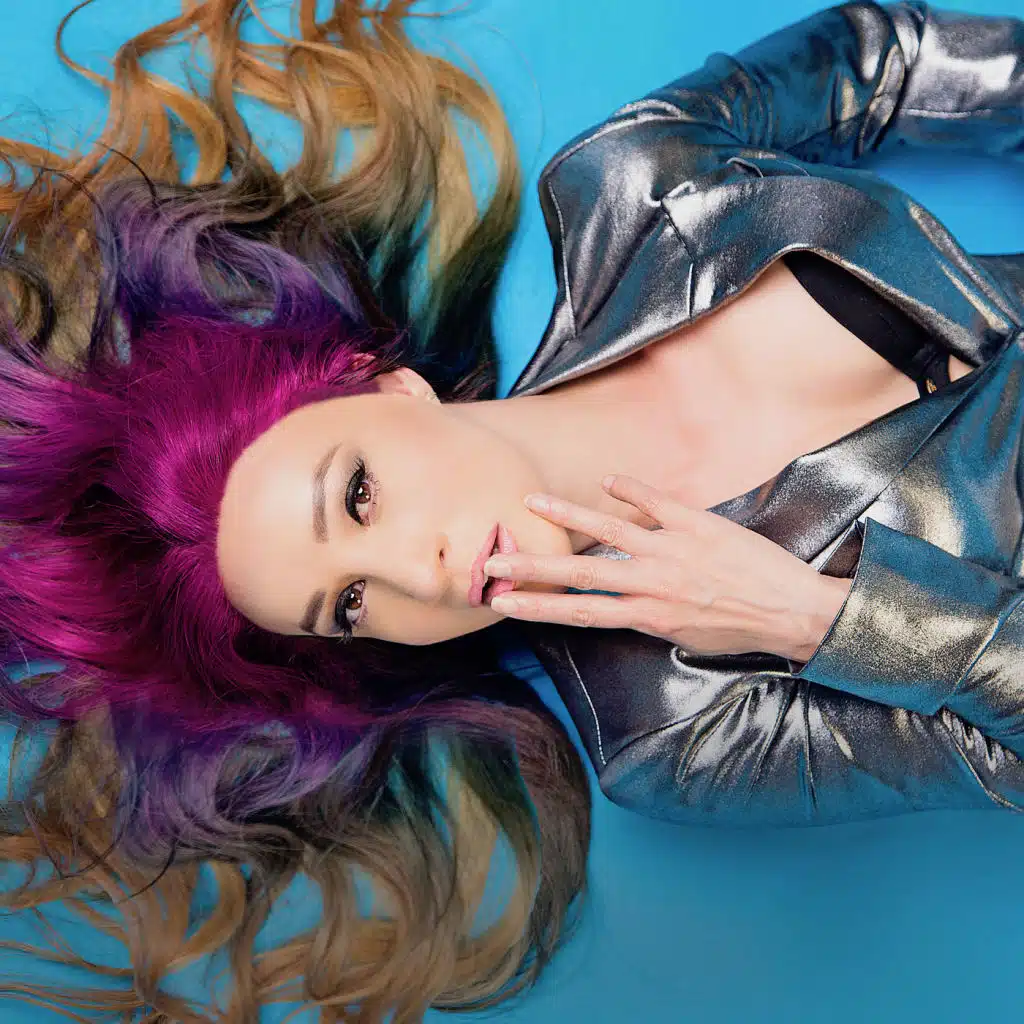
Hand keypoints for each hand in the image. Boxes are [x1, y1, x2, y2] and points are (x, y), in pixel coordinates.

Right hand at [484, 474, 851, 661]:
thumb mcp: (686, 637)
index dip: (538, 607)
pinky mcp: (698, 524)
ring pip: (609, 531)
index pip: (581, 612)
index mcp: (649, 615)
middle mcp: (654, 583)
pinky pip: (656, 502)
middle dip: (532, 567)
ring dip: (567, 517)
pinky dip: (630, 490)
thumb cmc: (740, 629)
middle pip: (580, 574)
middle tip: (493, 560)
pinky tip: (605, 481)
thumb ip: (648, 617)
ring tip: (533, 504)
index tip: (504, 603)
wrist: (794, 613)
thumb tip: (619, 602)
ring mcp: (674, 550)